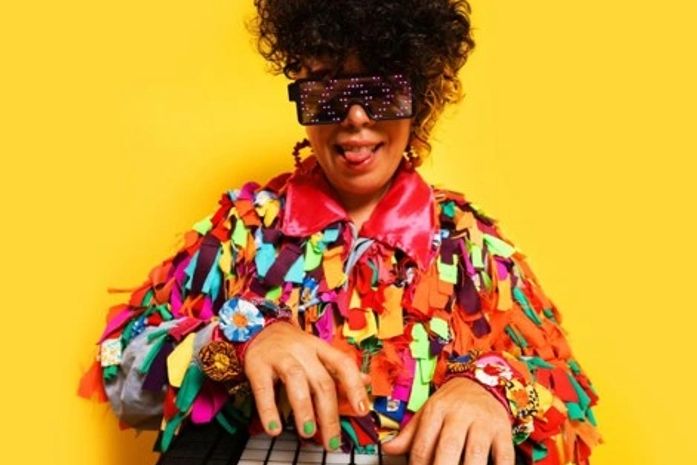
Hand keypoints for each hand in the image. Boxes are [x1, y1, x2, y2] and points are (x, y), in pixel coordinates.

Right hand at [243, 321, 370, 449]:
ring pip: (296, 381)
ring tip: (307, 433)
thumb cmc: (293, 347)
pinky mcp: (257, 365)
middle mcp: (303, 350)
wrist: (260, 328)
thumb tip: (366, 382)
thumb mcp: (318, 352)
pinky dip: (269, 410)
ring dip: (304, 410)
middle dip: (329, 413)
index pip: (343, 364)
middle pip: (321, 380)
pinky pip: (264, 389)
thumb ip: (339, 369)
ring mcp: (279, 356)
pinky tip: (275, 428)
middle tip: (332, 440)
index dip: (354, 386)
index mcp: (320, 348)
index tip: (362, 410)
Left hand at [381, 377, 514, 464]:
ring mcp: (483, 422)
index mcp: (436, 410)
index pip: (422, 445)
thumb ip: (409, 434)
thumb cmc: (451, 403)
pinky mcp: (503, 430)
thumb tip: (387, 449)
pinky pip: (503, 456)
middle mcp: (459, 414)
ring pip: (476, 454)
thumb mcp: (428, 412)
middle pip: (448, 449)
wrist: (482, 382)